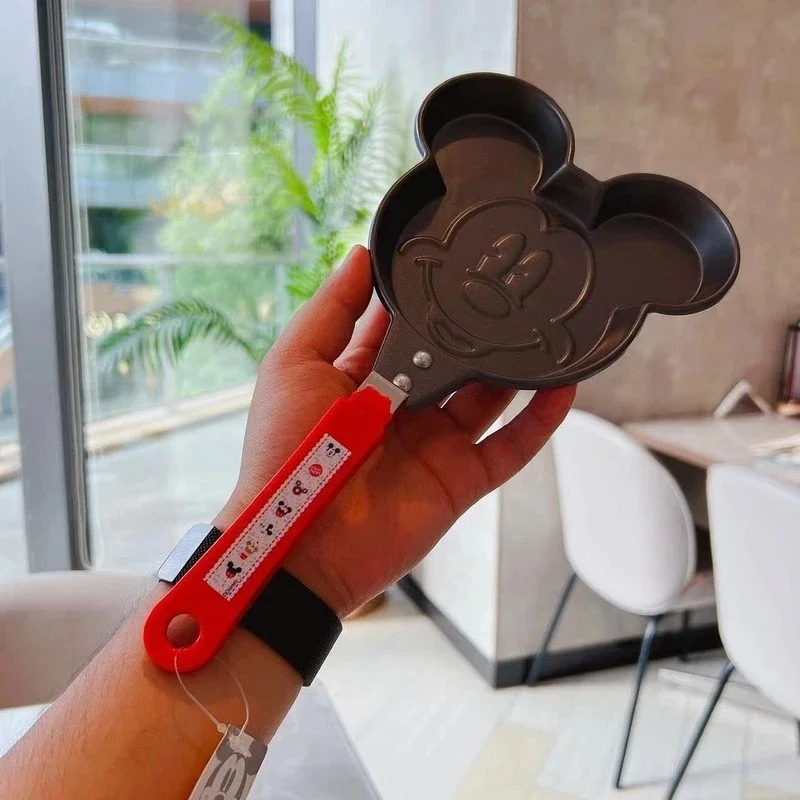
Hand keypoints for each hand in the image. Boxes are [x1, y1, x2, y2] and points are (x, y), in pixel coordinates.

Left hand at [216, 245, 574, 615]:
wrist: (300, 545)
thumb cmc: (284, 452)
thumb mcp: (294, 364)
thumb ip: (331, 310)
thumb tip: (359, 255)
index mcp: (361, 378)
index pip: (400, 327)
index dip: (422, 297)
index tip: (452, 260)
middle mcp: (403, 407)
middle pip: (452, 358)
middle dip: (474, 327)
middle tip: (510, 286)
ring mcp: (435, 444)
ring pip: (488, 396)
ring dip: (514, 365)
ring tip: (544, 325)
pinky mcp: (460, 478)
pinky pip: (511, 446)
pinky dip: (540, 419)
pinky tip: (564, 385)